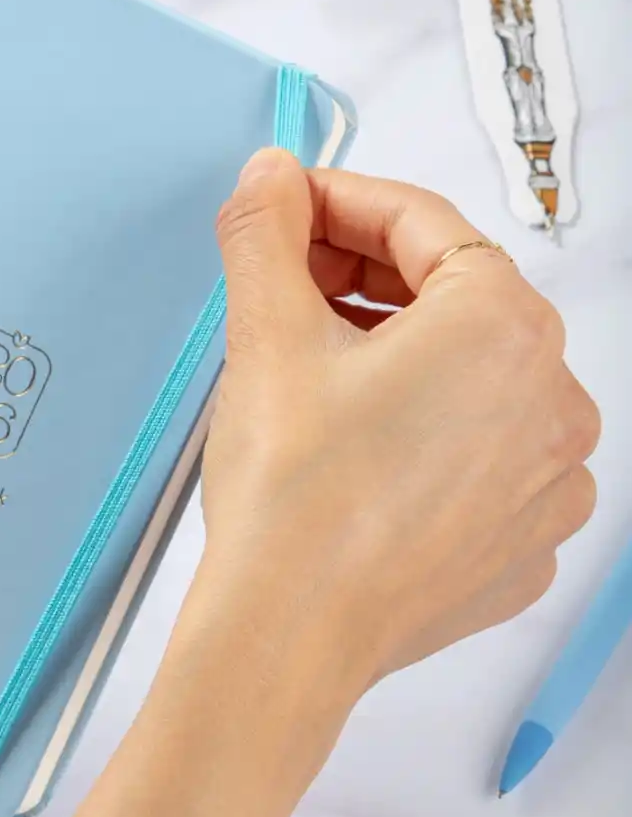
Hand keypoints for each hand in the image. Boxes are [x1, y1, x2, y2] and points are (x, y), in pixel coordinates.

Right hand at [73, 152, 598, 816]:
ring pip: (465, 378)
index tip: (294, 208)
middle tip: (289, 285)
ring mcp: (544, 482)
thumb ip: (267, 231)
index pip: (423, 223)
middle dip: (362, 278)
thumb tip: (271, 181)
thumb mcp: (266, 335)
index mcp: (505, 329)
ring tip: (312, 373)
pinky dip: (420, 432)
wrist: (286, 635)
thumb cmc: (293, 500)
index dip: (343, 202)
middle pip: (451, 297)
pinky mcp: (517, 541)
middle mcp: (550, 403)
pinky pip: (475, 454)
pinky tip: (354, 449)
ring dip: (392, 354)